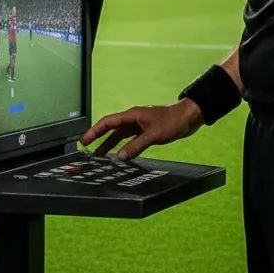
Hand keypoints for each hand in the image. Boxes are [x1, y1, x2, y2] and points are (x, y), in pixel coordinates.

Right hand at [80, 98, 202, 160]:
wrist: (188, 118)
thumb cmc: (172, 121)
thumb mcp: (153, 135)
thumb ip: (135, 146)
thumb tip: (120, 156)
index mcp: (132, 115)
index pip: (108, 122)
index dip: (95, 131)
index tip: (85, 139)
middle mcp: (133, 119)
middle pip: (111, 128)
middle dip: (98, 137)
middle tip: (87, 147)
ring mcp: (139, 125)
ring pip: (120, 135)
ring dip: (110, 144)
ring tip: (100, 154)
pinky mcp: (146, 131)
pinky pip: (129, 139)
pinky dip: (123, 147)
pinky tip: (120, 154)